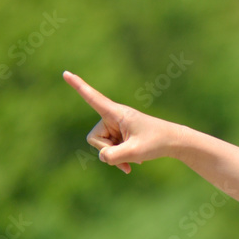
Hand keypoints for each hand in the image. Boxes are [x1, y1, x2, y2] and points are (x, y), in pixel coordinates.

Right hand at [63, 71, 178, 173]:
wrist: (173, 142)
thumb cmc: (156, 142)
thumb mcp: (134, 152)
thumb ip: (113, 156)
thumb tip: (102, 156)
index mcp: (117, 113)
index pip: (94, 98)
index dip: (78, 87)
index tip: (65, 73)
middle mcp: (113, 117)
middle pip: (95, 138)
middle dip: (108, 150)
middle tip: (129, 156)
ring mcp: (115, 127)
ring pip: (102, 146)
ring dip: (116, 156)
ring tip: (135, 159)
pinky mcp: (119, 135)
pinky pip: (110, 150)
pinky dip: (119, 158)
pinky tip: (131, 165)